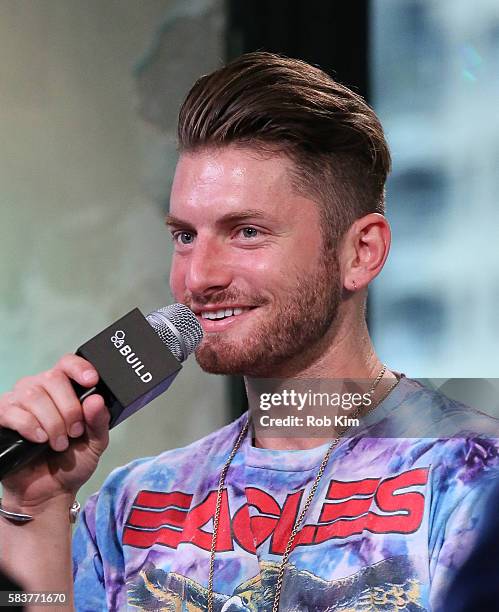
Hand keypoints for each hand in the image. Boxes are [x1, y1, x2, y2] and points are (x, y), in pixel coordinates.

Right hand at [0, 354, 109, 509]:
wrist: (50, 492)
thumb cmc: (71, 463)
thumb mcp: (95, 442)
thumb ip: (99, 421)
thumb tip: (96, 400)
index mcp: (64, 390)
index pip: (68, 363)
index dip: (79, 367)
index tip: (91, 381)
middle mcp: (40, 390)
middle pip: (52, 378)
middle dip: (69, 408)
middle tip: (74, 432)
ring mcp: (19, 403)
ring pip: (33, 395)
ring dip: (52, 422)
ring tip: (58, 443)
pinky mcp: (3, 418)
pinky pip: (12, 411)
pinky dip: (30, 426)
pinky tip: (39, 439)